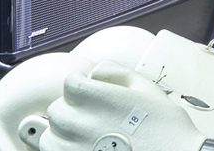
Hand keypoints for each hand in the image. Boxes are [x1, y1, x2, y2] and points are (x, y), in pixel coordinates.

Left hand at [41, 61, 206, 150]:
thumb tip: (93, 72)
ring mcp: (73, 148)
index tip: (91, 93)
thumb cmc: (164, 126)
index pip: (69, 83)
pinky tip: (87, 149)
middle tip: (95, 117)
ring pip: (50, 136)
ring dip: (64, 133)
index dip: (82, 85)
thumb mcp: (145, 87)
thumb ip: (115, 71)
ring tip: (89, 137)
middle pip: (57, 109)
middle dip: (72, 109)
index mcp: (95, 97)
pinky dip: (65, 150)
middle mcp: (78, 123)